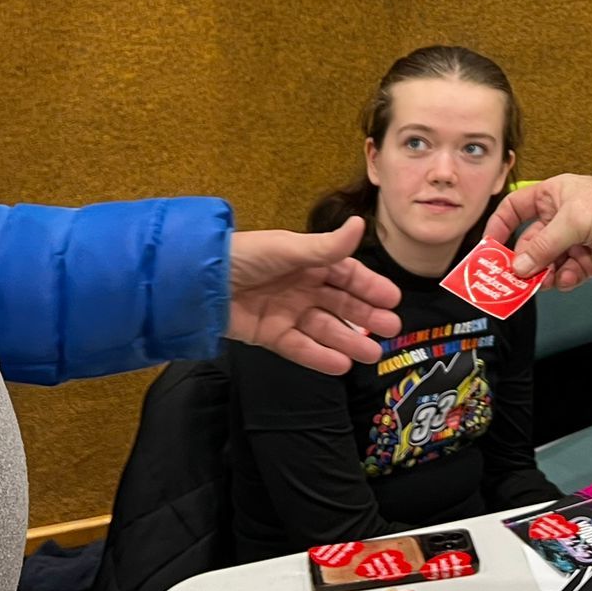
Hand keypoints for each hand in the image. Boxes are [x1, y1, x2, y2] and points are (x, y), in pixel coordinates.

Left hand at [226, 218, 402, 373]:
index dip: (369, 286)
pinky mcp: (269, 334)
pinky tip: (340, 365)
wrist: (198, 281)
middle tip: (392, 329)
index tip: (393, 299)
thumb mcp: (288, 249)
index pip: (346, 275)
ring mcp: (286, 312)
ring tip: (372, 354)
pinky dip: (319, 357)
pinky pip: (299, 348)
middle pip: (340, 304)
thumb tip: (360, 225)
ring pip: (324, 329)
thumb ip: (327, 247)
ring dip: (348, 341)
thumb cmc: (245, 256)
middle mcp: (300, 287)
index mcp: (307, 261)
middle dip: (366, 316)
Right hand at [485, 175, 591, 287]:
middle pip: (527, 244)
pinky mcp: (586, 262)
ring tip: (540, 283)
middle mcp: (559, 219)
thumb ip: (543, 245)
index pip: (514, 210)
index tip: (488, 248)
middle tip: (512, 279)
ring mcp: (572, 242)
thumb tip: (518, 266)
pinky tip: (567, 279)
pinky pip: (564, 276)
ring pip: (544, 264)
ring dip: (541, 275)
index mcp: (551, 196)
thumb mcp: (573, 220)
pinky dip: (562, 280)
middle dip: (522, 262)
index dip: (499, 227)